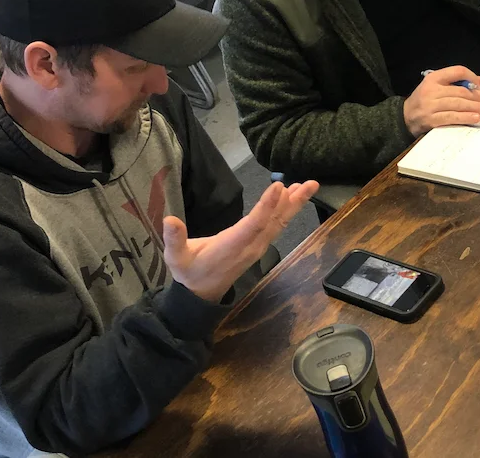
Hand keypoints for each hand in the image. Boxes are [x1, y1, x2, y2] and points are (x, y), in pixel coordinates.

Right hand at [162, 180, 319, 301]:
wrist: (200, 295)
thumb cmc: (188, 273)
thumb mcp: (176, 258)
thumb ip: (174, 239)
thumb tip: (170, 219)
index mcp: (232, 246)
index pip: (253, 225)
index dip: (267, 206)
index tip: (279, 187)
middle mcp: (250, 246)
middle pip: (275, 222)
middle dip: (292, 203)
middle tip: (310, 184)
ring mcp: (256, 246)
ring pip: (279, 223)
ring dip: (294, 204)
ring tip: (308, 186)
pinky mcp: (257, 245)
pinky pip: (275, 226)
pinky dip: (285, 210)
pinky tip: (291, 197)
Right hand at [403, 65, 479, 136]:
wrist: (404, 118)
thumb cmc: (424, 101)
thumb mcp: (436, 87)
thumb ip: (457, 83)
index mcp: (433, 78)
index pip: (457, 71)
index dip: (472, 77)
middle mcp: (431, 90)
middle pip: (461, 91)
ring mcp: (430, 106)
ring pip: (458, 104)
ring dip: (477, 107)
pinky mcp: (431, 120)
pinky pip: (451, 118)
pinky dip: (465, 118)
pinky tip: (476, 118)